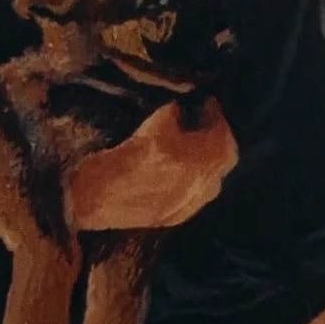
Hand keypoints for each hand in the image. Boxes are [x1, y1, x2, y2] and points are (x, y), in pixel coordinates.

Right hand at [64, 97, 237, 229]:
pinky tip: (177, 173)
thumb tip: (183, 108)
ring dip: (205, 162)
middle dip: (215, 140)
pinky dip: (191, 182)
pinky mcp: (176, 218)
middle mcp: (205, 186)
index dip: (217, 117)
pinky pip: (194, 197)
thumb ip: (178, 113)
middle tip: (202, 125)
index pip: (224, 135)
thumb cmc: (129, 154)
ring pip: (210, 181)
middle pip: (223, 161)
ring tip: (190, 148)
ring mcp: (192, 205)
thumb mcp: (158, 121)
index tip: (206, 104)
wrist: (100, 195)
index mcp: (205, 161)